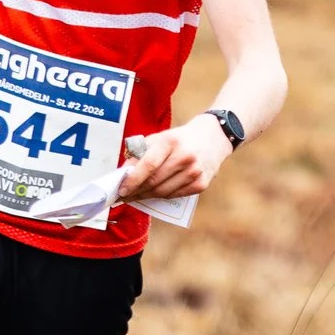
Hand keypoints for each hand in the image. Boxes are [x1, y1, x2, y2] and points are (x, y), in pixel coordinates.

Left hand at [118, 114, 232, 201]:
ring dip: (146, 196)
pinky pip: (175, 195)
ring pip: (163, 192)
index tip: (121, 189)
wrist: (214, 137)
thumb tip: (124, 173)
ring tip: (136, 196)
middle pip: (154, 181)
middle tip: (124, 196)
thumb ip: (141, 153)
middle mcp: (185, 157)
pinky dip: (162, 196)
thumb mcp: (160, 138)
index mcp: (171, 142)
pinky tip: (154, 194)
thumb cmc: (181, 139)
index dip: (133, 180)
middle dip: (136, 191)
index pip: (148, 165)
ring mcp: (195, 172)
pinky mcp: (201, 184)